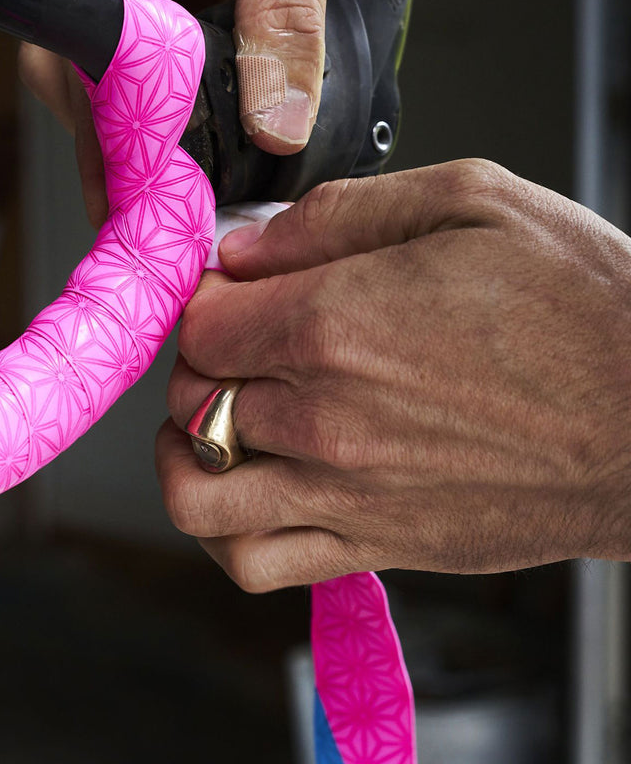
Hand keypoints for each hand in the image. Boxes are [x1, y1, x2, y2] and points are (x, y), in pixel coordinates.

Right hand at [21, 0, 412, 224]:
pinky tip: (193, 152)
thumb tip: (274, 121)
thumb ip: (286, 19)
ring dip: (138, 131)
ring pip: (107, 71)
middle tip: (145, 198)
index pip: (83, 12)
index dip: (106, 96)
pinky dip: (172, 114)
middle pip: (74, 54)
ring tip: (170, 190)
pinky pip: (154, 68)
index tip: (138, 162)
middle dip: (108, 131)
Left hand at [158, 160, 630, 590]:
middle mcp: (323, 414)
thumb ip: (337, 215)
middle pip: (189, 393)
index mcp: (334, 322)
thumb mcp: (470, 201)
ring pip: (195, 491)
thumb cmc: (582, 304)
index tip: (235, 287)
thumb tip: (246, 246)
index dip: (205, 296)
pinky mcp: (377, 545)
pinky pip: (253, 563)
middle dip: (200, 360)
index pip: (199, 320)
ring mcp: (344, 492)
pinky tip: (247, 491)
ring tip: (209, 421)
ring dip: (182, 451)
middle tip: (239, 340)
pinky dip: (223, 532)